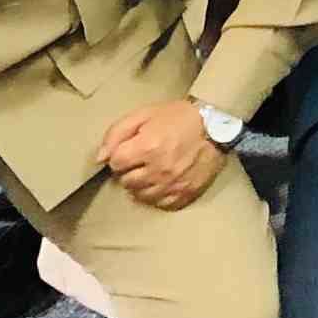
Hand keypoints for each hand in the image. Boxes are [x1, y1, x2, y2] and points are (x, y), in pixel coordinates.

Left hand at [95, 99, 224, 212]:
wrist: (217, 125)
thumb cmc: (178, 117)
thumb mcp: (144, 114)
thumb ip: (117, 133)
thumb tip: (100, 158)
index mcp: (147, 147)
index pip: (115, 163)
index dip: (120, 155)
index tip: (130, 150)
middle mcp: (158, 169)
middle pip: (126, 182)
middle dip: (129, 170)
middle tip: (141, 160)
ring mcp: (172, 184)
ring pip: (141, 195)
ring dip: (141, 184)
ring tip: (151, 171)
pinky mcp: (185, 193)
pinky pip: (160, 203)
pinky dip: (157, 194)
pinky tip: (162, 182)